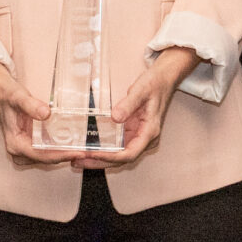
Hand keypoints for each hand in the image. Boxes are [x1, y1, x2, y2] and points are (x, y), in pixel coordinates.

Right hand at [0, 60, 83, 169]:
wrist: (3, 93)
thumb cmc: (8, 96)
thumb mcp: (19, 97)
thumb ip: (31, 105)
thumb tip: (46, 114)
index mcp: (15, 144)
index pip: (40, 155)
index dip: (60, 155)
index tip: (76, 152)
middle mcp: (19, 150)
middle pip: (46, 159)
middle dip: (65, 156)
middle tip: (86, 152)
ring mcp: (25, 148)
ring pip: (48, 157)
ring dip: (64, 153)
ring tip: (84, 149)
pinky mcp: (31, 144)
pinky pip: (47, 150)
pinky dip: (60, 148)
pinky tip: (73, 143)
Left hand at [84, 46, 199, 168]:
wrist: (162, 79)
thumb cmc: (155, 84)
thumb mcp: (141, 90)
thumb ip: (128, 104)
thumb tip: (115, 118)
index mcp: (149, 132)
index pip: (130, 154)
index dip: (111, 158)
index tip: (94, 154)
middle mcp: (145, 139)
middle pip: (122, 159)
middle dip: (100, 162)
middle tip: (79, 160)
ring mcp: (138, 137)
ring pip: (118, 155)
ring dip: (99, 159)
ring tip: (78, 159)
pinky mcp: (132, 133)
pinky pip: (117, 146)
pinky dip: (103, 150)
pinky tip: (88, 149)